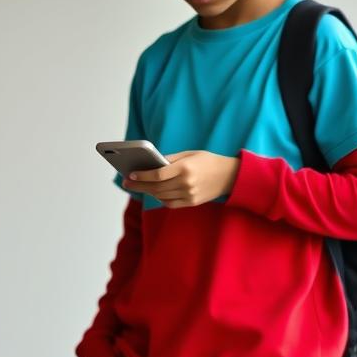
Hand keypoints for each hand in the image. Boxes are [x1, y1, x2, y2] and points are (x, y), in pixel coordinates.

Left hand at [123, 151, 239, 207]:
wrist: (230, 175)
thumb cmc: (207, 161)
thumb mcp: (190, 154)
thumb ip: (170, 159)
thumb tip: (150, 165)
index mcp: (185, 168)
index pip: (157, 175)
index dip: (142, 176)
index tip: (130, 174)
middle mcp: (186, 183)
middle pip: (156, 187)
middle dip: (139, 185)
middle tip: (127, 183)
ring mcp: (189, 195)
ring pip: (161, 196)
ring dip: (148, 191)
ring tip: (139, 186)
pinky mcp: (191, 202)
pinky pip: (170, 203)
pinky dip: (160, 198)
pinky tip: (154, 192)